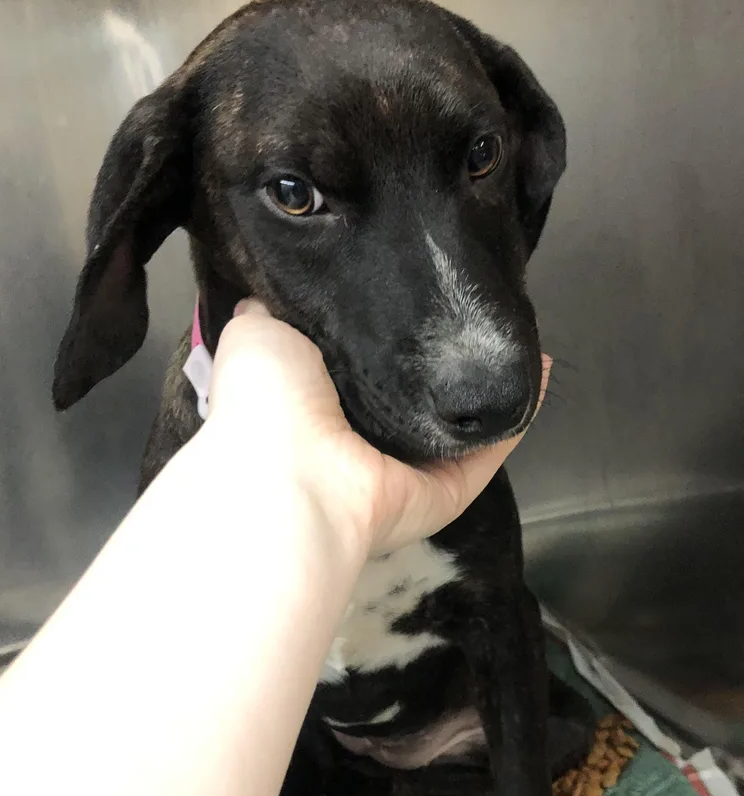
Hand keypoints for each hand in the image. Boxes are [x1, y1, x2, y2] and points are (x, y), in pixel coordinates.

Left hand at [205, 300, 550, 555]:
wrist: (291, 467)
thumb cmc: (268, 399)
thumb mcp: (255, 334)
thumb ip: (269, 316)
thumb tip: (266, 302)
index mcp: (318, 410)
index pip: (365, 370)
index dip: (395, 338)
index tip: (424, 305)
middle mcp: (362, 444)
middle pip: (418, 402)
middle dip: (449, 367)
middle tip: (480, 325)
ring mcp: (405, 472)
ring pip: (460, 426)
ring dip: (490, 387)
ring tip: (523, 339)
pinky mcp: (444, 493)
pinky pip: (490, 450)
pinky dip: (519, 415)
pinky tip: (540, 371)